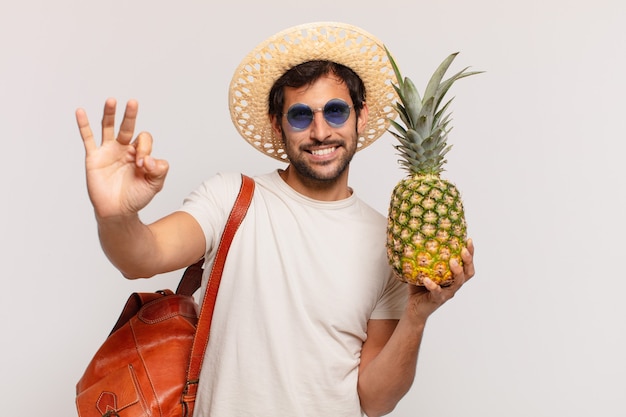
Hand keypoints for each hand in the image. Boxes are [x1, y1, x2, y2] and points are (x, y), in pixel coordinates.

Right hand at [76, 98, 168, 218]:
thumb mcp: (155, 184)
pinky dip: (83, 125)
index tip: (143, 164)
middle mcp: (124, 149)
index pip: (143, 140)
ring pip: (108, 127)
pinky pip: (88, 139)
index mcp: (140, 153)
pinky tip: (80, 112)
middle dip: (130, 115)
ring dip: (109, 114)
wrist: (118, 211)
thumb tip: (150, 158)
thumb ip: (159, 170)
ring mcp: (108, 151)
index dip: (145, 148)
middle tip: (133, 103)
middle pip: (127, 127)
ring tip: (112, 100)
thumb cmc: (136, 198)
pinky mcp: (94, 158)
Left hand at [406, 238, 475, 322]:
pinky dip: (433, 285)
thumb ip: (424, 257)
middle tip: (463, 250)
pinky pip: (437, 292)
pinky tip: (427, 279)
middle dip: (468, 261)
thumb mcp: (424, 270)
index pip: (466, 264)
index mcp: (453, 277)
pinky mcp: (438, 299)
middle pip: (468, 273)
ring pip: (457, 283)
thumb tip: (416, 238)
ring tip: (452, 261)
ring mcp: (447, 293)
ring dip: (457, 271)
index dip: (470, 253)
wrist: (415, 308)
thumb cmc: (420, 287)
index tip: (468, 240)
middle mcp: (454, 285)